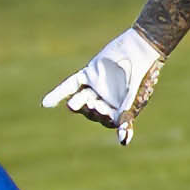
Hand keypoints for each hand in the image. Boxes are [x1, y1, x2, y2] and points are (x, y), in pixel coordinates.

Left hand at [44, 29, 166, 143]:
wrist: (140, 47)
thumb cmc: (142, 75)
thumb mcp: (134, 99)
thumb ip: (126, 119)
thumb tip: (123, 142)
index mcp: (121, 108)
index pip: (106, 120)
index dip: (103, 116)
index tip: (105, 108)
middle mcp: (108, 99)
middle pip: (91, 112)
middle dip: (92, 108)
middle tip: (96, 101)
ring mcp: (97, 86)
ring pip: (81, 99)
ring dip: (79, 101)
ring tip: (78, 102)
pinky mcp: (88, 73)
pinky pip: (70, 85)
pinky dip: (57, 94)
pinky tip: (46, 104)